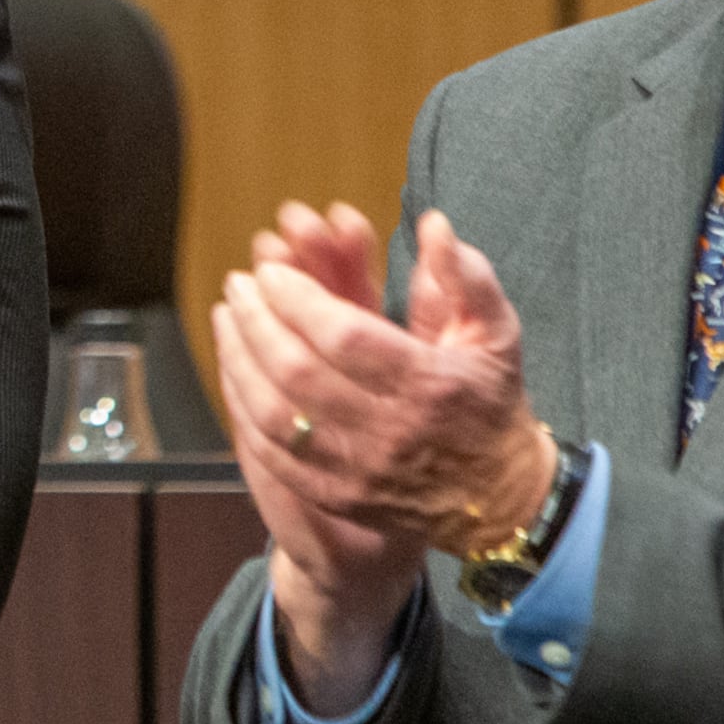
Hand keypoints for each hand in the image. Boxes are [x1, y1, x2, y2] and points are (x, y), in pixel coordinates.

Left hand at [214, 204, 548, 713]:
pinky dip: (243, 406)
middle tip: (240, 284)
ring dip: (239, 359)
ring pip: (274, 413)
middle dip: (257, 320)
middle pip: (298, 372)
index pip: (344, 336)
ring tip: (227, 316)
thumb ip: (466, 278)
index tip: (271, 271)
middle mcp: (389, 432)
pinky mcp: (336, 495)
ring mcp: (357, 470)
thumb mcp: (496, 335)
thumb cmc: (490, 404)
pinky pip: (271, 452)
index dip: (297, 299)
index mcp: (427, 385)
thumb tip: (434, 225)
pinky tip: (234, 369)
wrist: (497, 498)